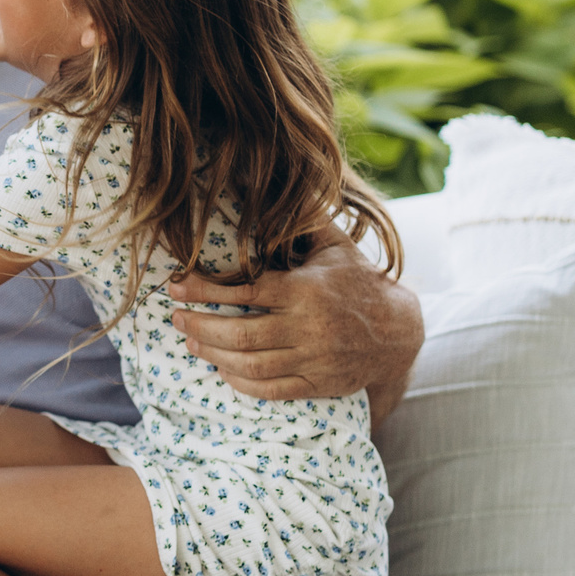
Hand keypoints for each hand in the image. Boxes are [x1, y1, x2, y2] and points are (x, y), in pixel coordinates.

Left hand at [169, 231, 422, 415]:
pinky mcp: (318, 384)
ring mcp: (314, 359)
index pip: (247, 291)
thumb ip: (306, 221)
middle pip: (242, 333)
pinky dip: (241, 382)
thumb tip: (283, 186)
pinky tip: (222, 369)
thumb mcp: (337, 246)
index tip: (176, 286)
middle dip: (201, 326)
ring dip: (214, 354)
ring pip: (252, 364)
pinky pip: (271, 389)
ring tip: (191, 341)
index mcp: (306, 290)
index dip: (205, 289)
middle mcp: (309, 327)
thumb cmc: (358, 281)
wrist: (399, 331)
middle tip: (176, 319)